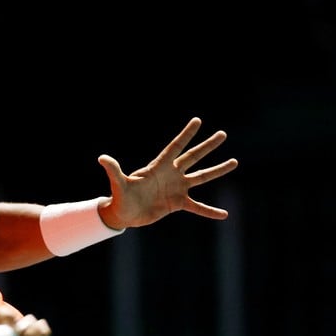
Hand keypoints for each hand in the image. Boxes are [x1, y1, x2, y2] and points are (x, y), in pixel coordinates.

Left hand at [97, 117, 237, 228]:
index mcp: (158, 167)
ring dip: (217, 170)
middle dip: (207, 146)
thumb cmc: (120, 197)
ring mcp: (176, 188)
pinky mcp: (177, 203)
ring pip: (201, 177)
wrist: (124, 214)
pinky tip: (224, 214)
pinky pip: (197, 207)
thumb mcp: (118, 183)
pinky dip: (209, 211)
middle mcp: (171, 175)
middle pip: (193, 157)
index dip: (186, 135)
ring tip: (234, 161)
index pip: (174, 147)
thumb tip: (101, 158)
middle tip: (222, 134)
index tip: (197, 120)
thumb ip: (113, 170)